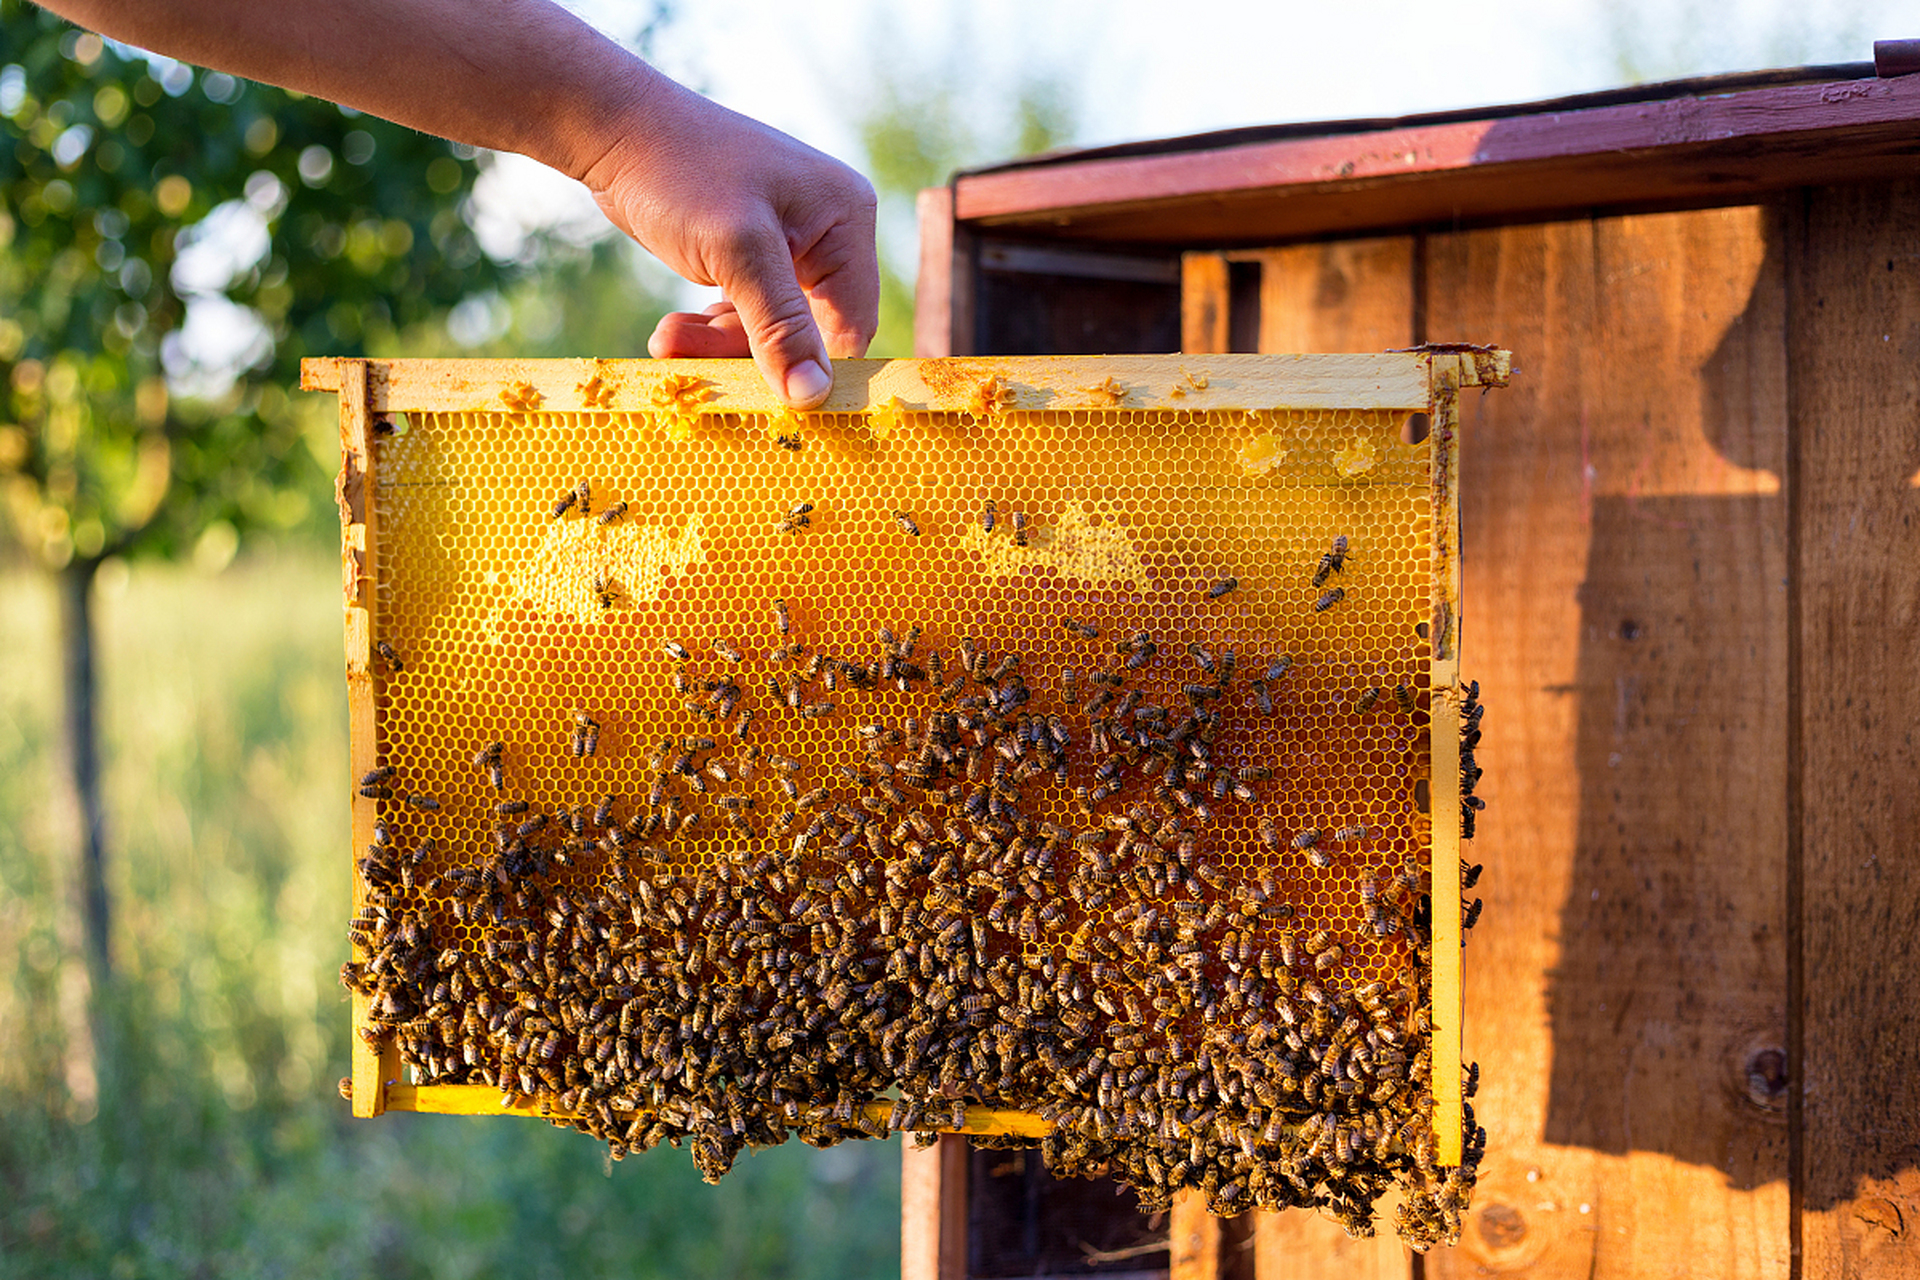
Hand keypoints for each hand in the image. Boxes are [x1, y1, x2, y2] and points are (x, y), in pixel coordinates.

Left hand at [585, 78, 878, 408]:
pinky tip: (674, 328)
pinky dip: (708, 331)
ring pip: (770, 332)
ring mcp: (789, 248)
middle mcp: (828, 234)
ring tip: (666, 337)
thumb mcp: (736, 253)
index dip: (811, 365)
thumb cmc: (680, 173)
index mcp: (846, 220)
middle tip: (685, 353)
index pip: (851, 325)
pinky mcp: (751, 260)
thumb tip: (815, 397)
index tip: (763, 393)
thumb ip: (781, 328)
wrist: (613, 131)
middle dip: (745, 350)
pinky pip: (745, 317)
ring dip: (716, 344)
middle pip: (807, 334)